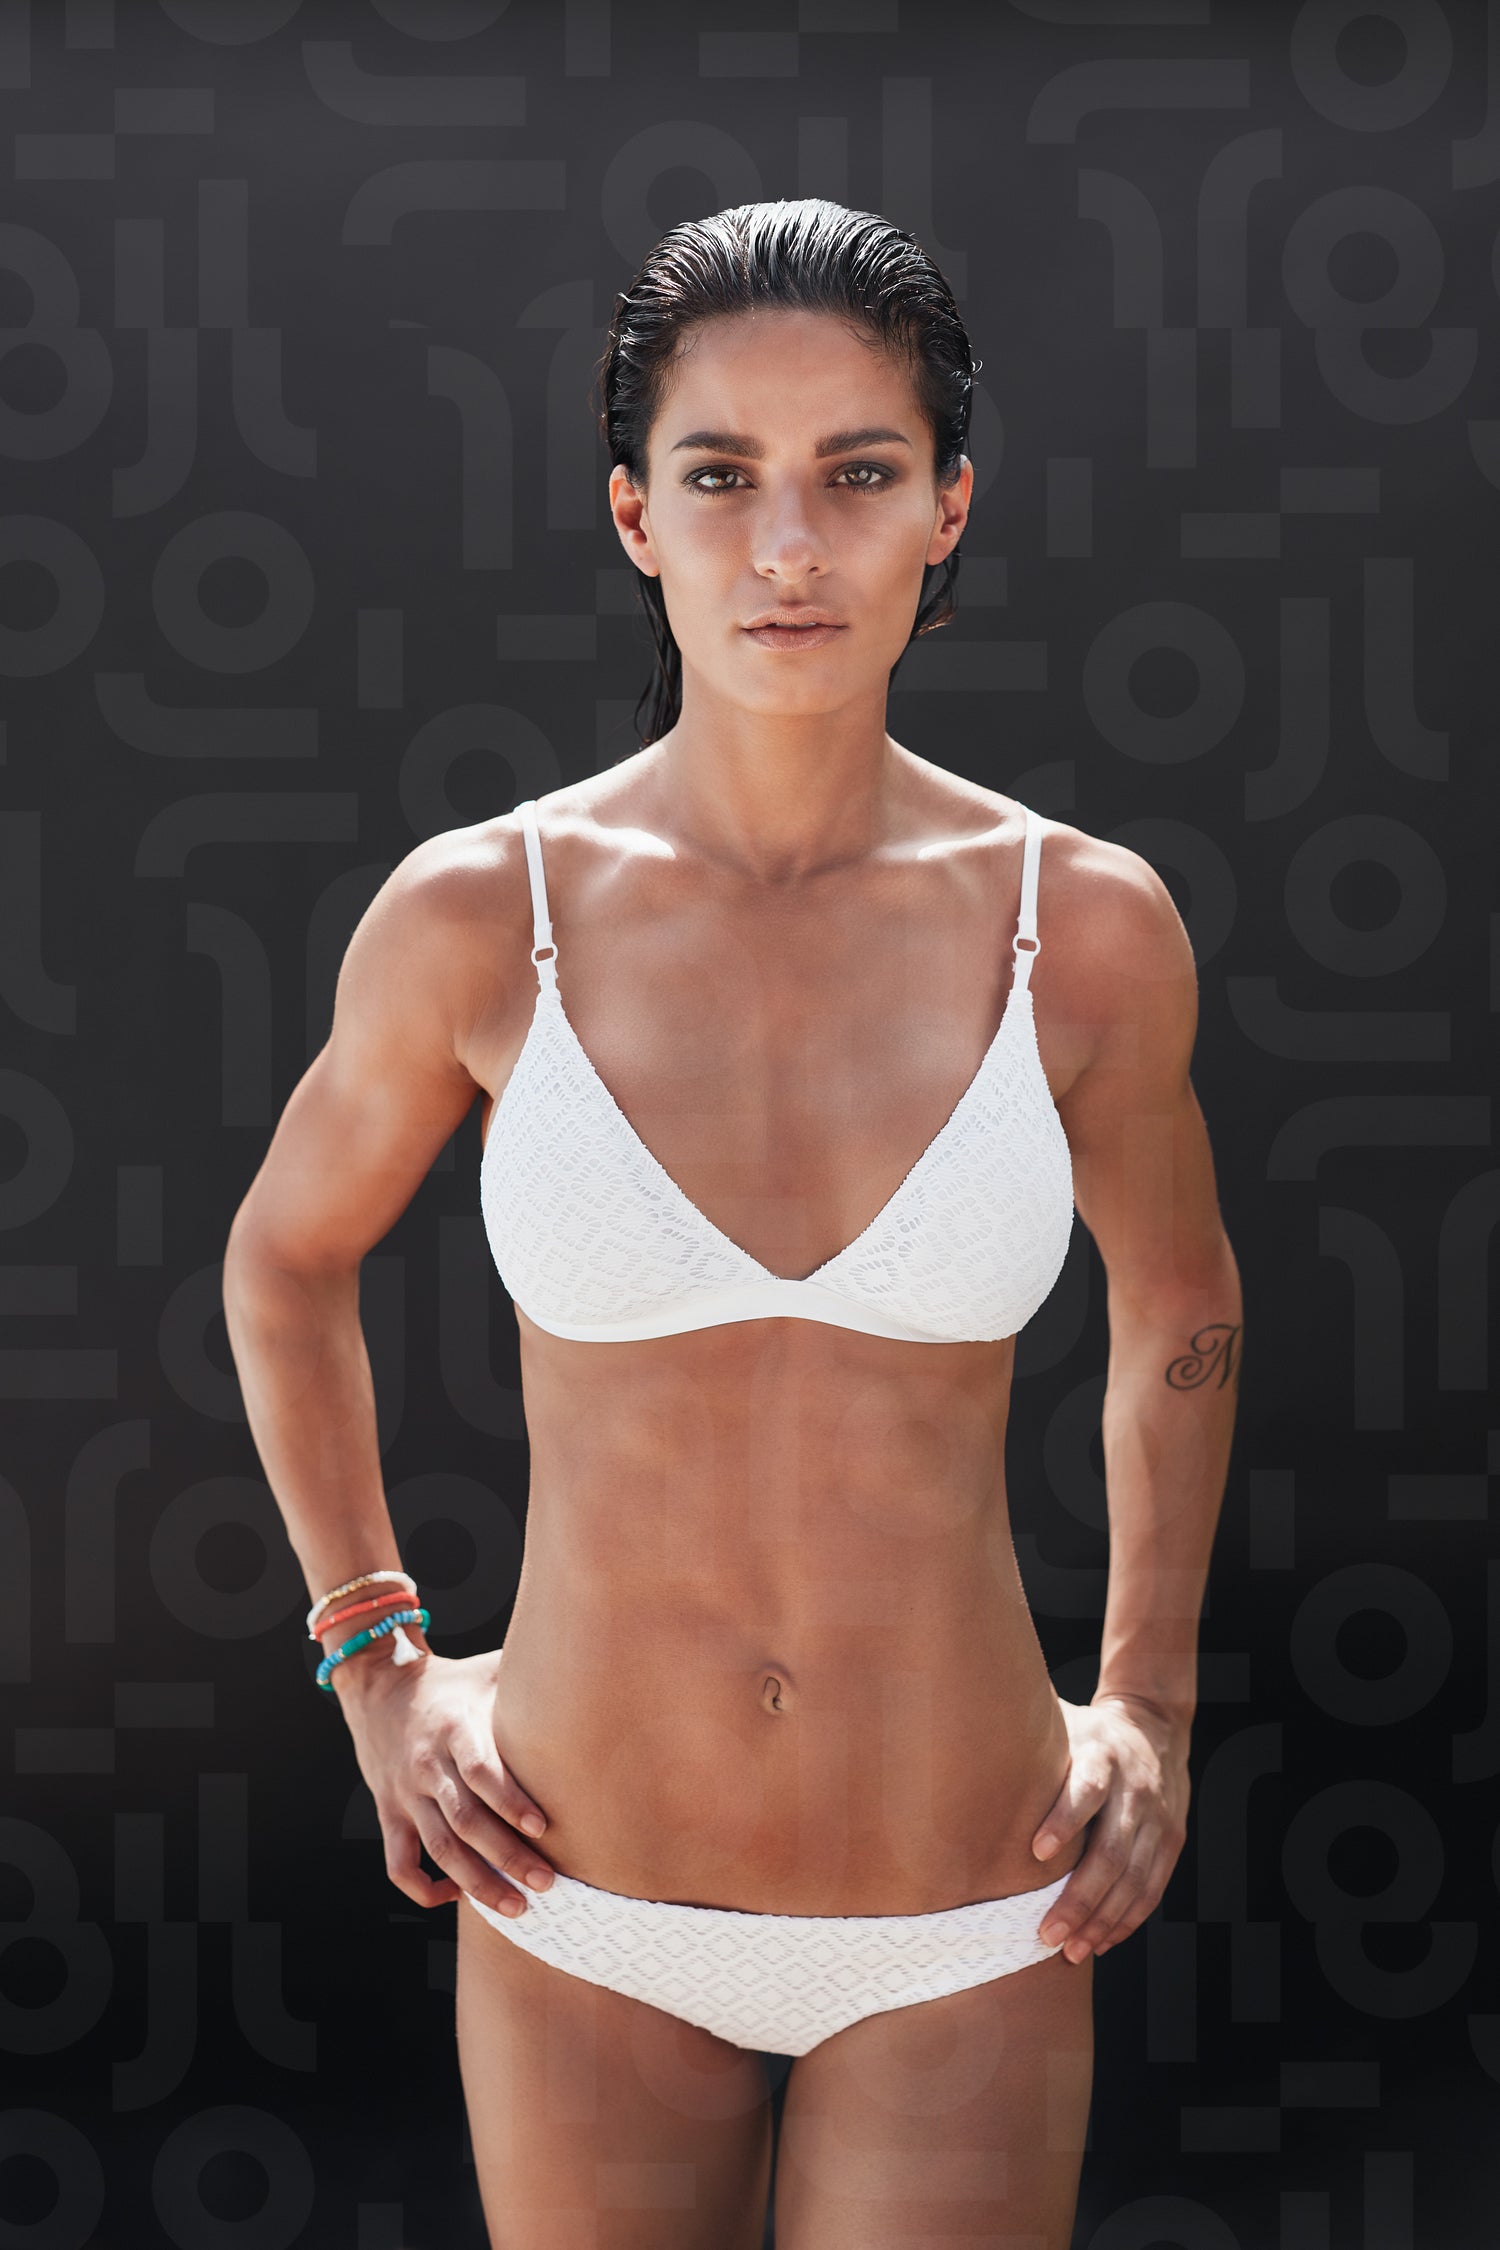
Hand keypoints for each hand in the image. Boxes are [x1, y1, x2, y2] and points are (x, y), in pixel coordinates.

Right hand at [333, 1644, 555, 1918]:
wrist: (379, 1687)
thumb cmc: (453, 1683)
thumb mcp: (488, 1672)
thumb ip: (531, 1675)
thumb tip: (587, 1664)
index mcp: (454, 1728)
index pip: (480, 1770)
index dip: (509, 1800)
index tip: (542, 1826)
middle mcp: (427, 1765)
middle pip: (464, 1819)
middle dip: (505, 1856)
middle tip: (545, 1882)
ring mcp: (404, 1794)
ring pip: (438, 1848)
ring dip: (476, 1883)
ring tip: (516, 1907)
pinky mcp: (389, 1814)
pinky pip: (399, 1862)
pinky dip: (423, 1888)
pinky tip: (455, 1894)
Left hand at [1029, 1693, 1190, 1961]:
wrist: (1155, 1725)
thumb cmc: (1089, 1734)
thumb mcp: (1062, 1727)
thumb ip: (1030, 1752)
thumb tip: (964, 1766)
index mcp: (1103, 1756)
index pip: (1087, 1789)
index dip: (1064, 1820)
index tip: (1036, 1851)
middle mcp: (1135, 1789)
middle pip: (1111, 1850)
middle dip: (1079, 1898)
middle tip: (1047, 1932)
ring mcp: (1159, 1818)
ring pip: (1133, 1879)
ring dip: (1102, 1920)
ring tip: (1072, 1949)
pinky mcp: (1172, 1840)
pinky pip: (1152, 1888)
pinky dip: (1127, 1920)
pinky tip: (1102, 1941)